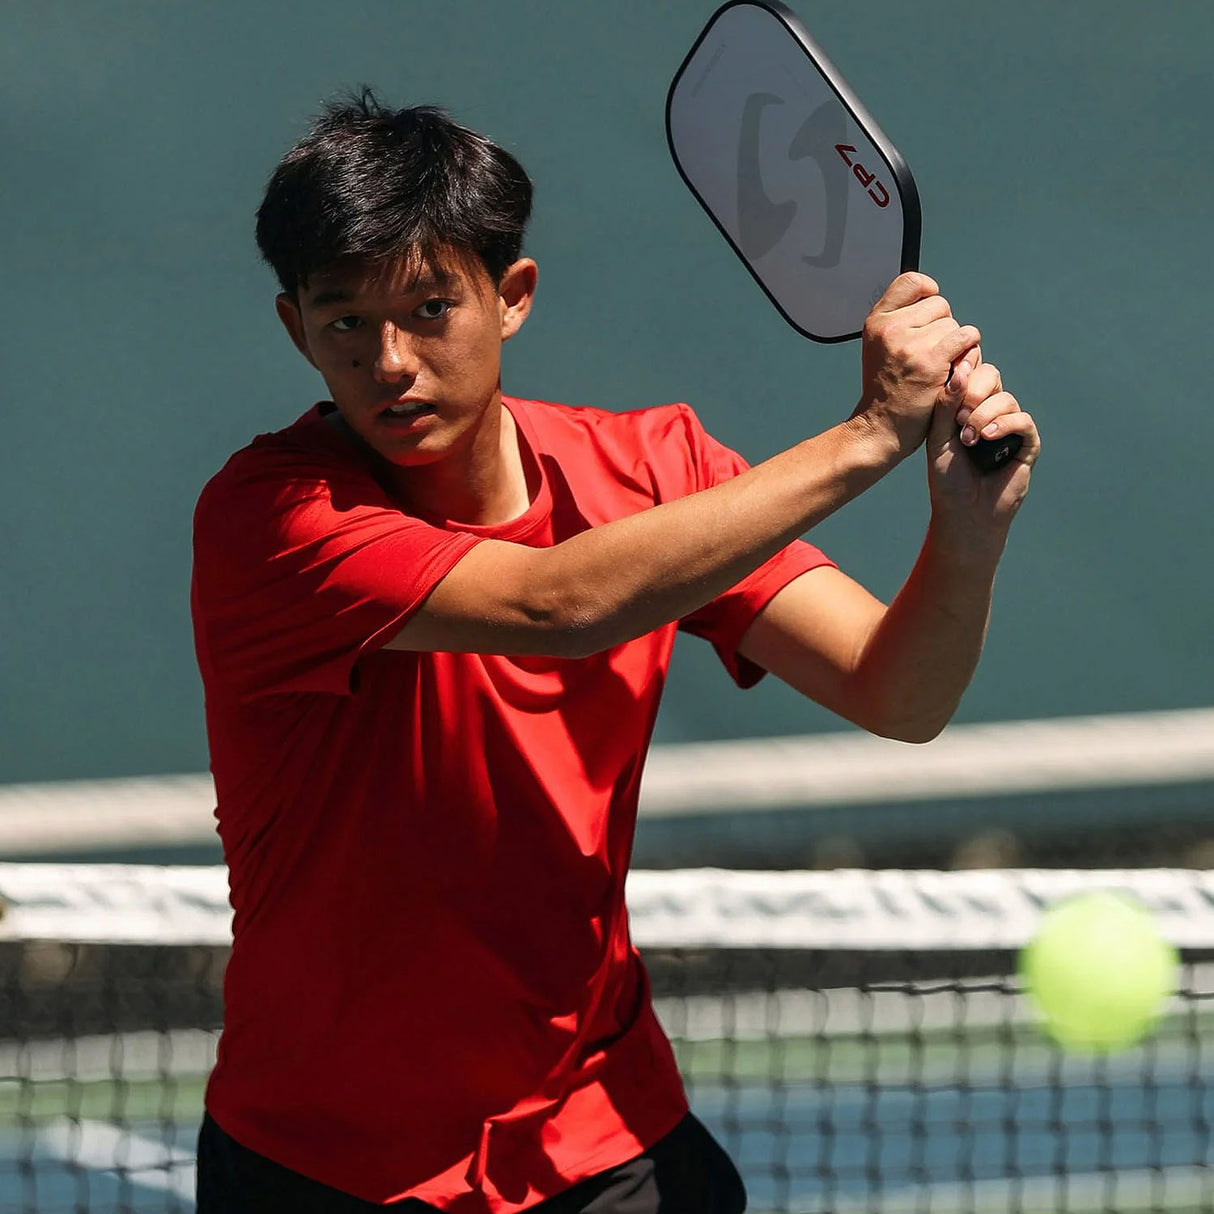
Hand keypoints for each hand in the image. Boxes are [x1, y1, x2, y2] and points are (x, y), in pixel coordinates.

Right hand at [853, 272, 980, 459]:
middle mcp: (890, 328)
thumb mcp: (879, 347)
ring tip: (939, 367)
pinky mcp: (930, 361)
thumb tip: (931, 295)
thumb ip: (899, 320)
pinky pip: (965, 338)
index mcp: (876, 321)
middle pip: (939, 304)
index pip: (911, 282)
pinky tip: (956, 367)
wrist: (881, 427)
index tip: (929, 314)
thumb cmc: (886, 391)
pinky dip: (968, 351)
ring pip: (954, 324)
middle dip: (942, 327)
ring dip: (956, 345)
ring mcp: (910, 344)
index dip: (927, 292)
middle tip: (932, 353)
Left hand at [927, 353, 1041, 543]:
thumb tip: (960, 370)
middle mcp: (989, 412)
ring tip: (968, 440)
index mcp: (966, 407)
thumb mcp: (938, 438)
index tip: (954, 376)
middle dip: (975, 391)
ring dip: (984, 416)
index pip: (972, 373)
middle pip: (992, 377)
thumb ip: (945, 405)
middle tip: (959, 416)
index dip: (966, 370)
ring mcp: (1009, 427)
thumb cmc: (947, 478)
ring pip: (1006, 399)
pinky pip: (1023, 421)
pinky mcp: (1026, 444)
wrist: (963, 512)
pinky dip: (1004, 424)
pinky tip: (986, 438)